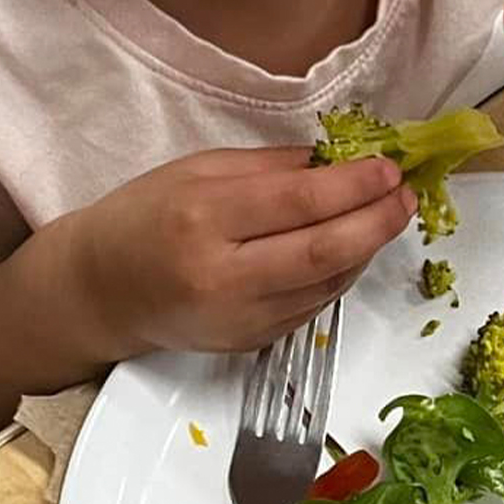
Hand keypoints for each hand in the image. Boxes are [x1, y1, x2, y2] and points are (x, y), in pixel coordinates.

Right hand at [68, 148, 415, 357]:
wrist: (97, 291)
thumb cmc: (142, 217)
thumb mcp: (196, 169)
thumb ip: (269, 167)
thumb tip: (336, 160)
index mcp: (203, 218)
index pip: (298, 202)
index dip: (354, 185)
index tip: (389, 166)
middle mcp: (222, 276)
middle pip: (323, 251)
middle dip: (377, 221)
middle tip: (405, 196)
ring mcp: (238, 318)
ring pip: (327, 285)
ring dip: (367, 249)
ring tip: (389, 215)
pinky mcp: (249, 343)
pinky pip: (313, 307)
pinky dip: (341, 276)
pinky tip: (352, 248)